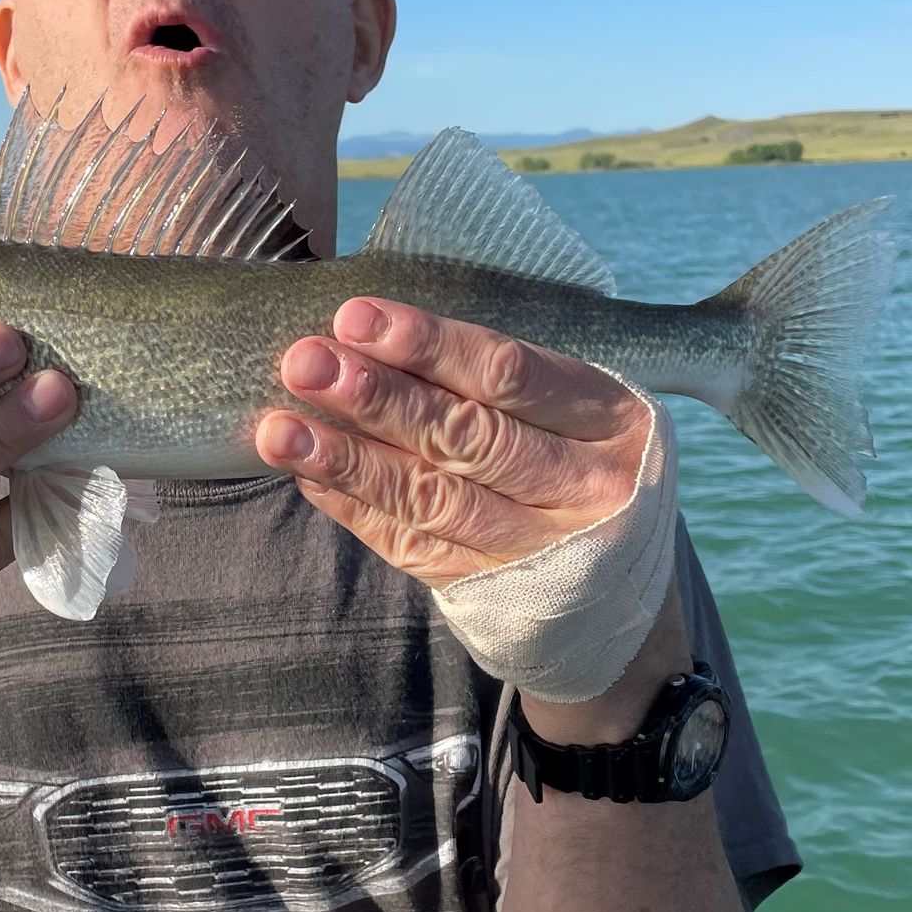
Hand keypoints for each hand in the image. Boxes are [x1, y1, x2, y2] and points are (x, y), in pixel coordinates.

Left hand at [255, 298, 660, 580]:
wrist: (630, 591)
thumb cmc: (588, 460)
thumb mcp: (583, 408)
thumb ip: (502, 375)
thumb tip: (372, 332)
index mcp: (610, 419)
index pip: (509, 376)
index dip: (429, 346)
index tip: (355, 318)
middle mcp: (584, 489)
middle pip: (466, 438)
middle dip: (377, 399)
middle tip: (305, 364)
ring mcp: (540, 549)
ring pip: (433, 500)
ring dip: (348, 461)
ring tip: (281, 430)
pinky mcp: (496, 593)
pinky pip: (415, 547)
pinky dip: (357, 509)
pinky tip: (309, 477)